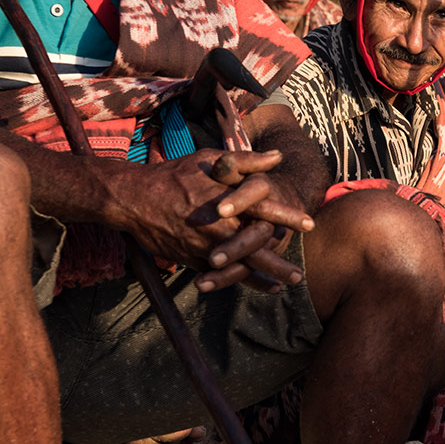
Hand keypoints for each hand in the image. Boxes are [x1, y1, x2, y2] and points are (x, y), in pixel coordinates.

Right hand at [110, 149, 311, 286]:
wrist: (134, 199)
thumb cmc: (175, 175)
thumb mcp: (210, 159)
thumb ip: (246, 160)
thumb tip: (278, 157)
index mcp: (228, 200)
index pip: (265, 210)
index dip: (289, 217)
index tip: (310, 224)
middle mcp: (219, 226)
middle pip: (256, 249)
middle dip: (279, 264)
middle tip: (299, 276)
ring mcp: (205, 246)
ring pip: (238, 267)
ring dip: (261, 279)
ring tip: (281, 287)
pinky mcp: (191, 258)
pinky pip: (219, 273)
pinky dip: (237, 281)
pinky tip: (252, 286)